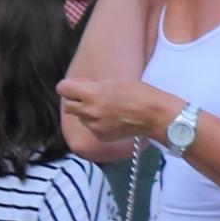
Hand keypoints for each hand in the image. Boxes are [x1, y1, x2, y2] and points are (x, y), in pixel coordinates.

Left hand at [57, 75, 181, 144]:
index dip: (70, 86)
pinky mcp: (100, 137)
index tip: (79, 86)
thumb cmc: (141, 95)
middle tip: (91, 98)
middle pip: (67, 105)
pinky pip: (92, 128)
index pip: (62, 88)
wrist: (157, 117)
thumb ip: (94, 86)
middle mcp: (88, 111)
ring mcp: (94, 126)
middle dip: (76, 100)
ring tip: (107, 110)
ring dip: (87, 112)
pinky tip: (113, 120)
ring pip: (80, 117)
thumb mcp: (114, 83)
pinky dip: (98, 124)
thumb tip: (80, 88)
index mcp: (91, 94)